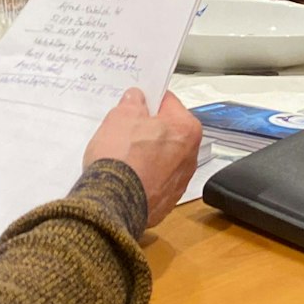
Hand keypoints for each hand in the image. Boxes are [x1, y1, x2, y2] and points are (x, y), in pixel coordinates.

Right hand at [83, 88, 202, 229]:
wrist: (113, 203)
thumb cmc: (121, 159)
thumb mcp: (121, 116)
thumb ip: (133, 103)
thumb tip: (136, 99)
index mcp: (186, 129)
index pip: (168, 102)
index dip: (148, 100)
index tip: (136, 102)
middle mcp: (190, 156)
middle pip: (167, 132)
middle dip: (147, 129)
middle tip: (124, 129)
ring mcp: (180, 181)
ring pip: (161, 157)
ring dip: (146, 154)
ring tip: (122, 155)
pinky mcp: (167, 200)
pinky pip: (155, 179)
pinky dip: (143, 176)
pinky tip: (126, 175)